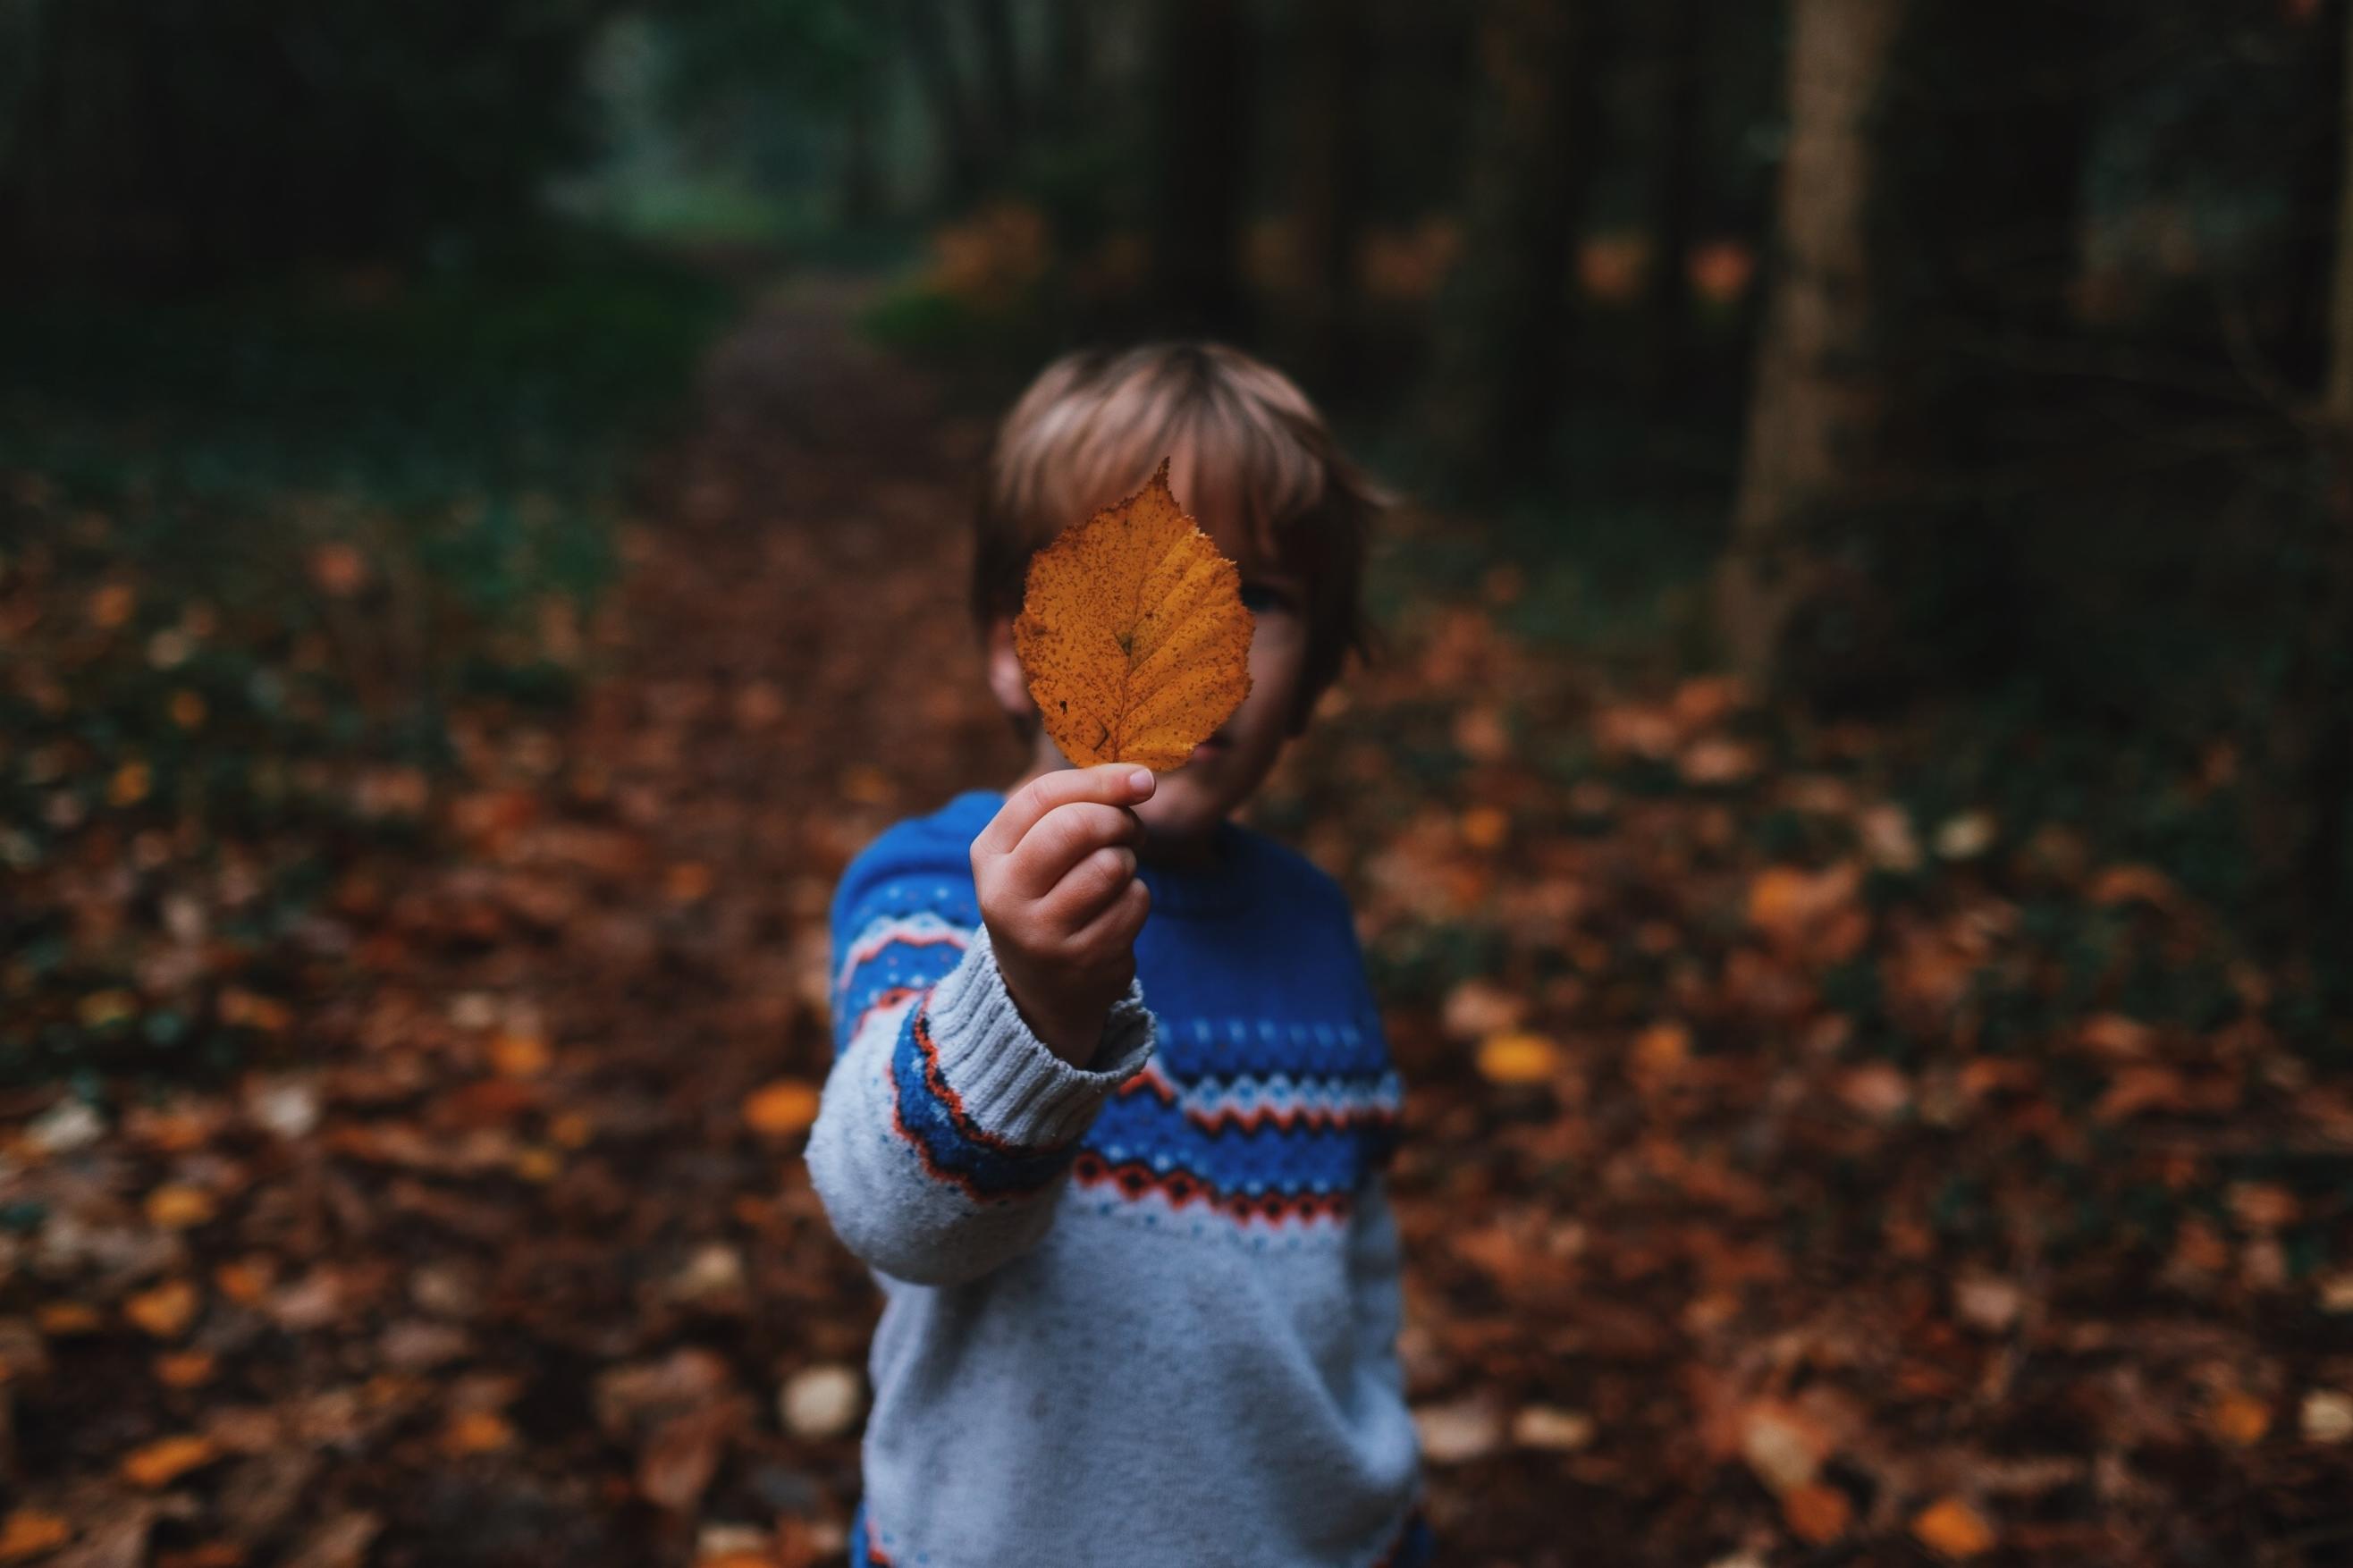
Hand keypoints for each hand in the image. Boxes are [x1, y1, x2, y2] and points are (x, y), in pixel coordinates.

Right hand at [970, 763, 1155, 1064]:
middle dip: (1118, 819)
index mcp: (989, 855)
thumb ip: (1076, 805)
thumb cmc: (1046, 896)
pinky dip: (1136, 898)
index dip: (1099, 781)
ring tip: (1114, 874)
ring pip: (1111, 865)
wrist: (1039, 989)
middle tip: (1129, 830)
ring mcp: (1043, 934)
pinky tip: (1115, 912)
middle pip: (1076, 827)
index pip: (1042, 796)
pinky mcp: (1084, 961)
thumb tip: (1141, 779)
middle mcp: (1006, 896)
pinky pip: (1134, 903)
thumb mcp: (1035, 849)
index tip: (1141, 779)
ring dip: (1127, 862)